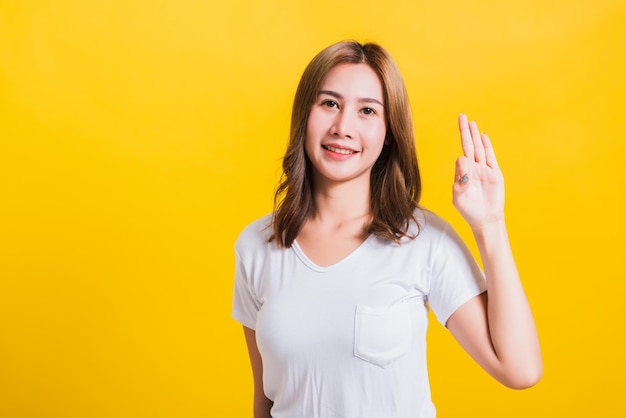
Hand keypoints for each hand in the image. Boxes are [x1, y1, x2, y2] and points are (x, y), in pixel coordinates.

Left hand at [453, 114, 504, 228]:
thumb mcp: (459, 197)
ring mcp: (484, 170)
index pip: (460, 160)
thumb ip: (459, 181)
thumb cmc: (469, 210)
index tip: (466, 178)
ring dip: (475, 135)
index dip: (463, 164)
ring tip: (471, 122)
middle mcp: (472, 169)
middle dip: (464, 131)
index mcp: (462, 174)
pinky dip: (487, 146)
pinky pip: (490, 156)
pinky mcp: (494, 173)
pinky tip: (483, 136)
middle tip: (461, 115)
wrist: (485, 219)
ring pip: (479, 148)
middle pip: (468, 145)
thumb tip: (463, 160)